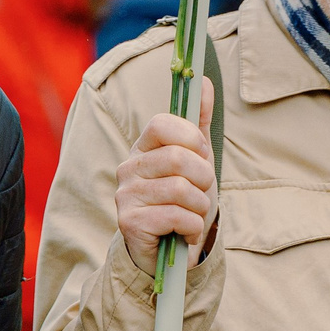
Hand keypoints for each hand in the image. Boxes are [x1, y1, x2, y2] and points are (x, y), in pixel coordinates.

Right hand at [114, 76, 217, 278]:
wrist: (170, 250)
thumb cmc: (183, 201)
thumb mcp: (196, 160)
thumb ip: (198, 122)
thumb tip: (203, 80)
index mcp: (143, 147)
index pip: (162, 124)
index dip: (191, 138)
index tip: (202, 155)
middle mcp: (128, 168)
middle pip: (177, 158)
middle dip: (204, 179)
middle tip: (202, 193)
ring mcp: (125, 195)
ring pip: (181, 190)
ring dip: (200, 207)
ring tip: (193, 215)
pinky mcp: (129, 223)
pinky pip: (177, 217)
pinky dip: (192, 227)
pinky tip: (185, 232)